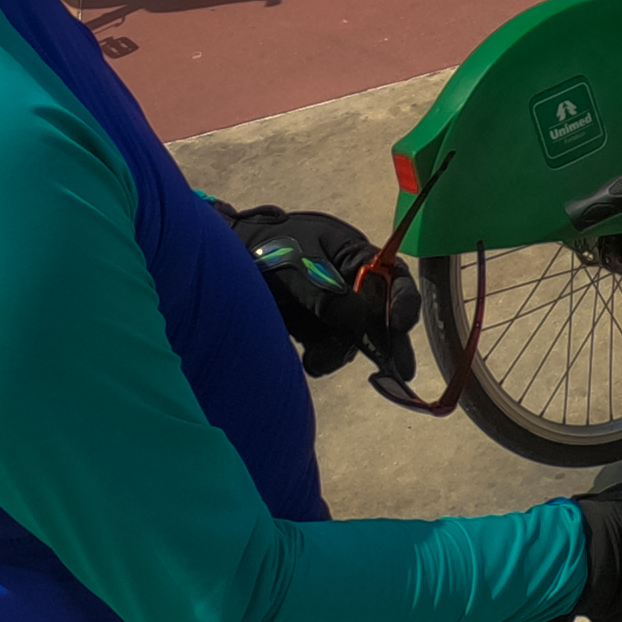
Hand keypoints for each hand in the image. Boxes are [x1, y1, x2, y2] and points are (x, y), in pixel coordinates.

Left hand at [226, 205, 419, 381]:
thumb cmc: (263, 249)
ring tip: (316, 361)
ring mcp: (330, 307)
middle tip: (402, 371)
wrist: (216, 260)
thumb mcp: (298, 265)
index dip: (404, 300)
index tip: (401, 325)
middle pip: (379, 313)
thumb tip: (361, 327)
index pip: (393, 276)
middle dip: (387, 341)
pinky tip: (311, 362)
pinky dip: (323, 357)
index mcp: (354, 254)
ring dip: (341, 351)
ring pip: (353, 337)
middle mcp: (349, 282)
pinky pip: (328, 347)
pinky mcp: (311, 328)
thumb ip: (330, 296)